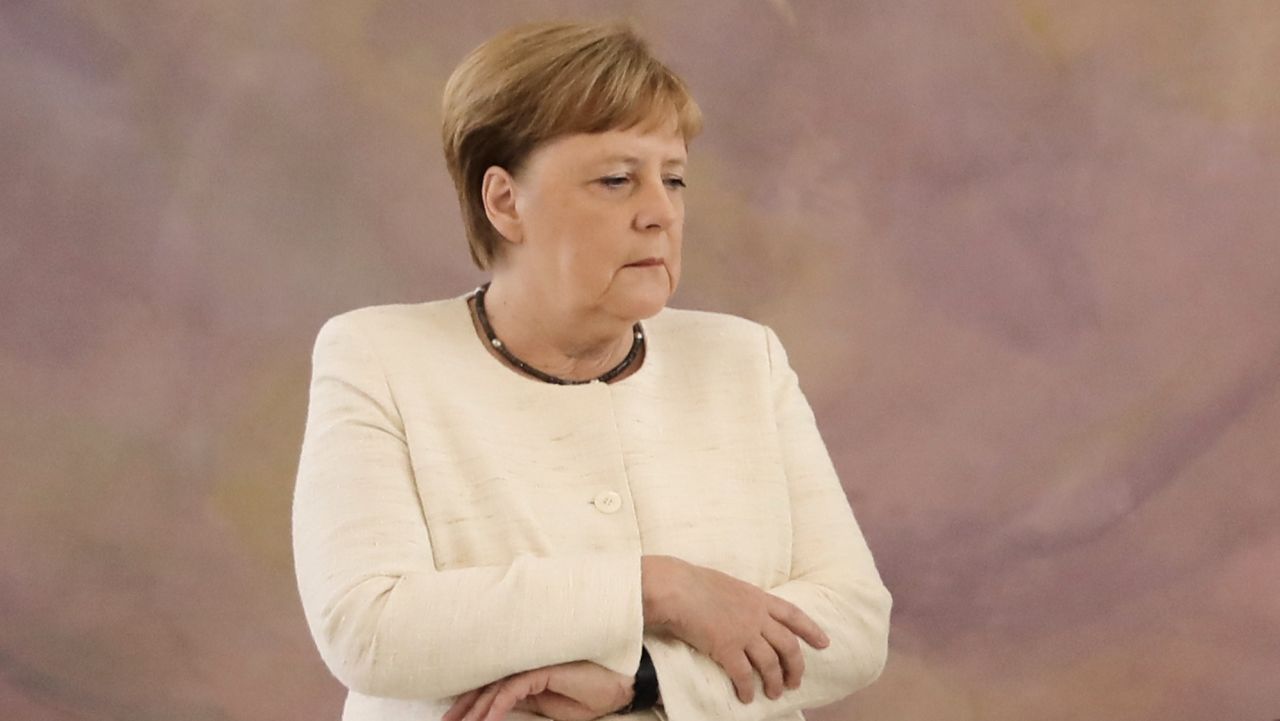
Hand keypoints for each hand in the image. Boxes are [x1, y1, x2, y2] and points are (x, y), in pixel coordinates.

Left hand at [443, 661, 632, 720]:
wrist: (619, 686)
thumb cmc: (590, 694)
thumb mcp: (553, 708)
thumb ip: (528, 703)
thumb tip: (499, 708)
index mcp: (526, 673)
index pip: (490, 687)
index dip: (468, 703)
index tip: (452, 720)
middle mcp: (525, 666)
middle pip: (485, 686)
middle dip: (463, 708)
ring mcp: (533, 665)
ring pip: (494, 688)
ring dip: (475, 710)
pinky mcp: (542, 670)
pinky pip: (513, 689)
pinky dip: (498, 706)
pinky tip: (487, 719)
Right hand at [642, 555, 828, 703]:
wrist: (675, 588)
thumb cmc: (694, 582)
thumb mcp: (729, 585)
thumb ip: (743, 600)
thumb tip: (743, 612)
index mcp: (758, 598)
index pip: (793, 615)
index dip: (811, 630)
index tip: (824, 643)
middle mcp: (757, 616)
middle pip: (788, 645)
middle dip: (795, 667)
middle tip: (794, 682)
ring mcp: (744, 632)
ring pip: (770, 663)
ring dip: (774, 682)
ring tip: (773, 693)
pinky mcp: (726, 648)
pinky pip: (743, 674)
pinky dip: (747, 688)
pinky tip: (746, 696)